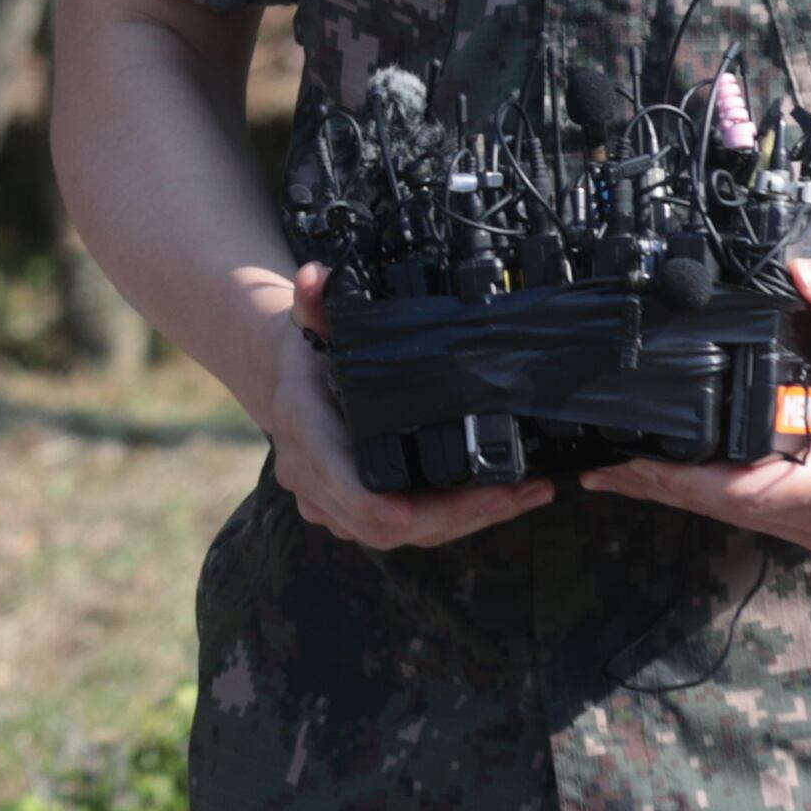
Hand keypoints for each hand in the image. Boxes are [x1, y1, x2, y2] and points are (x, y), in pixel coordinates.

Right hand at [263, 265, 555, 552]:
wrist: (287, 384)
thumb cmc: (307, 353)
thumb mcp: (308, 322)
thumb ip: (314, 301)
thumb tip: (314, 275)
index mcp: (305, 431)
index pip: (333, 475)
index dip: (368, 501)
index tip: (405, 510)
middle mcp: (313, 478)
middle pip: (379, 521)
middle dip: (449, 515)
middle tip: (508, 494)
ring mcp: (333, 503)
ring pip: (400, 534)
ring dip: (466, 521)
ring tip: (523, 495)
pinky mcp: (357, 516)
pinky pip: (408, 531)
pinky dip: (458, 522)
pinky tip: (505, 501)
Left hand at [569, 258, 810, 554]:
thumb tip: (799, 271)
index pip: (746, 489)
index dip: (684, 480)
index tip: (635, 464)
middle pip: (730, 509)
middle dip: (665, 488)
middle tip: (603, 471)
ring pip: (738, 518)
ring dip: (680, 496)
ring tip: (619, 476)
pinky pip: (754, 515)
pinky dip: (709, 497)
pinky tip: (666, 482)